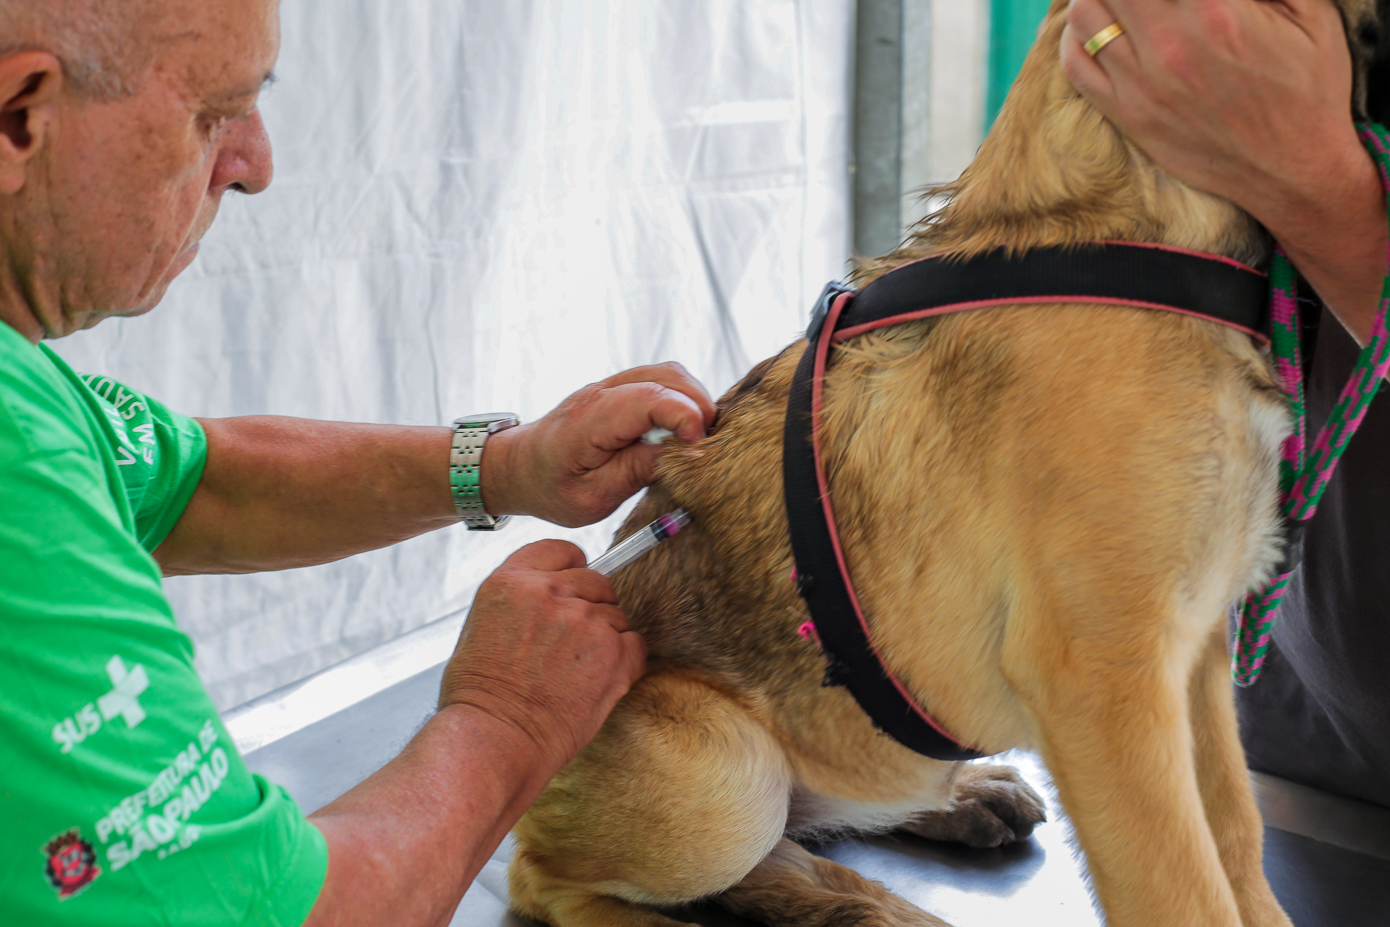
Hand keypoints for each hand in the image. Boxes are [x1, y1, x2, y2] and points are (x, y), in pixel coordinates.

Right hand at [438, 540, 646, 767]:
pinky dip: (624, 662)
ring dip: (605, 639)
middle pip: (596, 581)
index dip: (571, 568)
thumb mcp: (482, 625)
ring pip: (616, 615)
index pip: (562, 550)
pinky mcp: (613, 654)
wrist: (494, 740)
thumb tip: (556, 592)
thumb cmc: (480, 696)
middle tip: (571, 645)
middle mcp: (550, 593)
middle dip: (590, 607)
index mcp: (512, 581)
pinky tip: (595, 682)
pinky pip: (635, 645)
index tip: (571, 587)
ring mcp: (585, 621)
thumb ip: (522, 599)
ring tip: (574, 673)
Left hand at [482, 363, 715, 527]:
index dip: (684, 416)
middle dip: (699, 407)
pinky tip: (682, 432)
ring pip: (670, 374)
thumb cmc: (550, 486)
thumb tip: (683, 453)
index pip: (650, 398)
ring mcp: (612, 385)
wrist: (520, 467)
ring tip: (696, 440)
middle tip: (706, 446)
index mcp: (591, 419)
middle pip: (669, 376)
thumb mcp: (593, 497)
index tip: (697, 445)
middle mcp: (603, 392)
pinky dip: (682, 401)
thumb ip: (636, 472)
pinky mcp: (620, 389)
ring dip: (694, 402)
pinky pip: (662, 381)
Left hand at [1061, 0, 1373, 228]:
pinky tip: (1095, 23)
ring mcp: (1141, 83)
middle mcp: (1170, 45)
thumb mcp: (1308, 10)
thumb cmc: (1309, 85)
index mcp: (1216, 10)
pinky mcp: (1126, 114)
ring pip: (1084, 12)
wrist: (1294, 170)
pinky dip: (1074, 35)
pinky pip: (1074, 64)